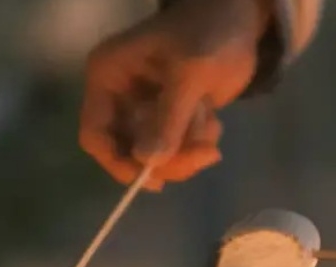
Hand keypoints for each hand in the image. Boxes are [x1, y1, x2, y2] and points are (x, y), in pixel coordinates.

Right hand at [79, 0, 271, 187]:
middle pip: (127, 151)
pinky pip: (175, 149)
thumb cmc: (209, 34)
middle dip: (167, 159)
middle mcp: (119, 97)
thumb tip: (148, 163)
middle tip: (204, 156)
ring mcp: (144, 109)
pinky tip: (213, 121)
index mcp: (107, 77)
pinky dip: (197, 144)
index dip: (117, 161)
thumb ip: (169, 118)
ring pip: (155, 155)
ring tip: (212, 126)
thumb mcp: (190, 73)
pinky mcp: (168, 117)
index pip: (95, 133)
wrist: (239, 19)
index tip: (151, 179)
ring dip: (187, 150)